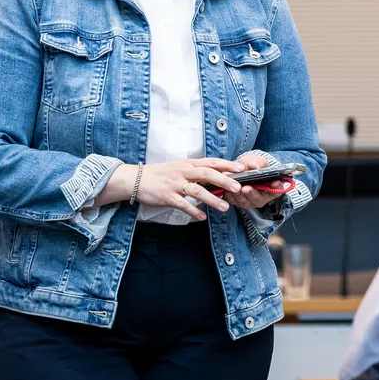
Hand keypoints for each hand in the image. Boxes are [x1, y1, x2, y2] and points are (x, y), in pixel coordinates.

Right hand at [109, 158, 245, 220]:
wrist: (136, 179)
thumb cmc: (162, 174)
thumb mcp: (181, 168)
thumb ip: (198, 172)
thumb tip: (220, 176)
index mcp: (189, 164)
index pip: (212, 162)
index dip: (228, 165)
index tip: (243, 168)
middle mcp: (184, 172)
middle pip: (207, 174)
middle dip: (224, 181)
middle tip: (239, 188)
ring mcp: (175, 184)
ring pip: (197, 190)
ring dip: (212, 199)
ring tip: (225, 207)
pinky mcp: (167, 196)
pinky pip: (182, 204)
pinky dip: (193, 211)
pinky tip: (202, 217)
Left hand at [225, 150, 294, 210]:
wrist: (240, 168)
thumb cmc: (252, 165)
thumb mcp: (256, 161)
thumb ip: (255, 163)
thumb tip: (254, 166)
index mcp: (271, 187)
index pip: (277, 190)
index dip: (277, 188)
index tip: (274, 183)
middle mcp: (261, 197)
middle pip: (258, 199)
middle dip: (252, 193)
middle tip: (246, 188)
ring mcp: (249, 201)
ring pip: (244, 201)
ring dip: (239, 195)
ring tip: (234, 188)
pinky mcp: (237, 201)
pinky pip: (233, 201)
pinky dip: (230, 196)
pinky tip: (227, 189)